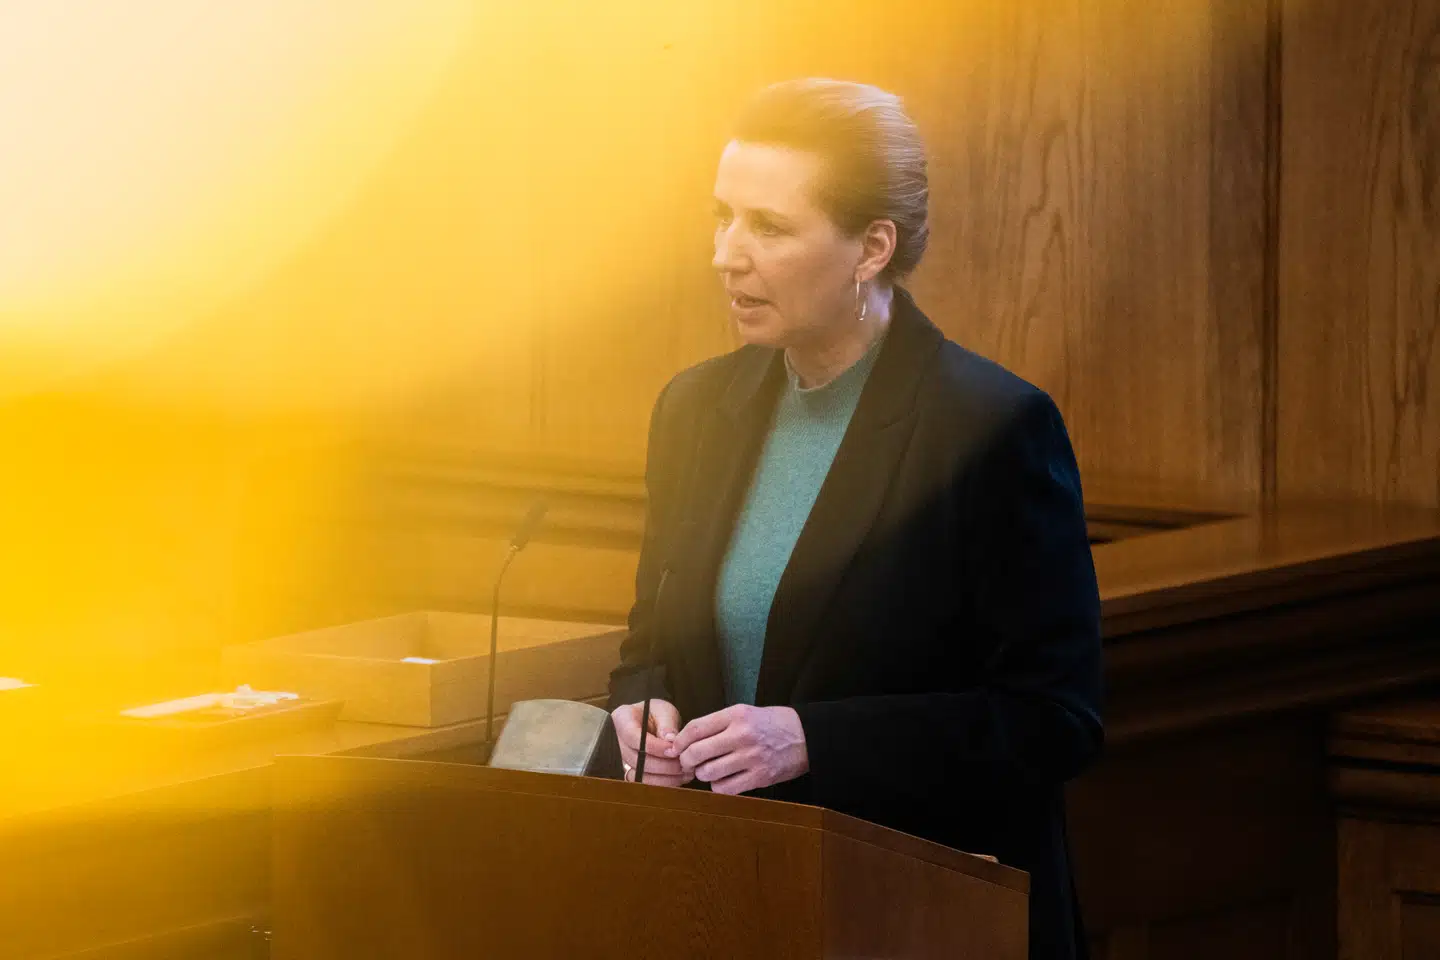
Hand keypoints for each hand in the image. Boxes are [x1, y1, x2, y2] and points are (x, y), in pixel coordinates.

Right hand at [611, 699, 692, 786]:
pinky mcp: (631, 771)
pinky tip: (678, 778)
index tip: (673, 750)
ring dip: (664, 777)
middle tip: (683, 763)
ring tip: (684, 772)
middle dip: (663, 765)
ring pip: (640, 775)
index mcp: (622, 719)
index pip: (634, 737)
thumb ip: (667, 724)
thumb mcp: (664, 710)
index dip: (655, 747)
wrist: (653, 723)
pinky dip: (662, 783)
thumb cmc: (657, 714)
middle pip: (636, 759)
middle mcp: (617, 740)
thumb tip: (670, 740)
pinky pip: (644, 782)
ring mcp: (622, 758)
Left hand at [669, 704, 808, 795]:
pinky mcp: (759, 777)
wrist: (806, 736)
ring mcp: (751, 757)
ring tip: (709, 770)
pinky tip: (724, 780)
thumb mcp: (745, 713)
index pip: (695, 729)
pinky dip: (718, 787)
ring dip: (703, 774)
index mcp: (736, 715)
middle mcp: (742, 735)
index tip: (676, 748)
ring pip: (708, 773)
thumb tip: (684, 740)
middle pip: (696, 752)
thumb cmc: (771, 724)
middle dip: (686, 761)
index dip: (680, 741)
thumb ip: (718, 724)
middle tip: (688, 763)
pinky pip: (725, 788)